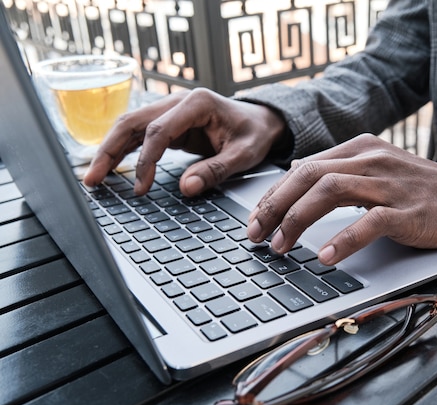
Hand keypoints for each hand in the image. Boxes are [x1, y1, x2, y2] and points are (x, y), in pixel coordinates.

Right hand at [83, 88, 285, 195]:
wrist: (261, 122)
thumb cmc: (254, 134)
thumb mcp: (244, 155)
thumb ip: (216, 170)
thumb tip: (186, 188)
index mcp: (197, 103)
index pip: (159, 129)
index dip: (146, 159)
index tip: (140, 186)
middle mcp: (178, 102)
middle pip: (133, 122)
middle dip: (110, 151)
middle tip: (93, 178)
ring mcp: (171, 111)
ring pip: (130, 127)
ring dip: (110, 150)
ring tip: (93, 177)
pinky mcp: (169, 124)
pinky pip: (139, 136)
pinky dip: (123, 151)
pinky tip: (110, 167)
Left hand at [247, 134, 436, 264]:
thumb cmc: (416, 189)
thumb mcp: (374, 170)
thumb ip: (339, 173)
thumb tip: (296, 182)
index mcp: (359, 148)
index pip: (304, 167)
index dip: (274, 194)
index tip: (255, 219)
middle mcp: (370, 159)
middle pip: (309, 176)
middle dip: (275, 206)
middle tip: (256, 235)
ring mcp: (388, 183)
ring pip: (330, 192)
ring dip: (298, 220)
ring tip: (281, 247)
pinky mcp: (406, 210)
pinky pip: (369, 222)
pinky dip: (344, 239)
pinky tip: (326, 256)